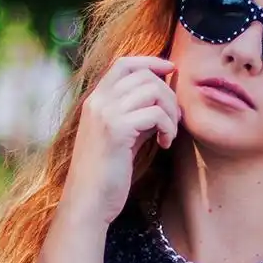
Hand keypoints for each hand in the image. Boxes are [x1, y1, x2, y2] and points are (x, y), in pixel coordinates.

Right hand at [59, 55, 178, 227]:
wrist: (88, 201)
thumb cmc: (107, 174)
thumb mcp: (122, 136)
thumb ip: (137, 114)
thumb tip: (164, 98)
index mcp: (96, 100)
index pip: (124, 63)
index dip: (150, 61)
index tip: (170, 69)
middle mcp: (98, 101)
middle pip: (144, 75)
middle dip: (168, 94)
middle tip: (174, 120)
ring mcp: (105, 113)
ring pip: (153, 90)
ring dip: (171, 111)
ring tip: (169, 134)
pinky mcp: (116, 130)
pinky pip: (156, 113)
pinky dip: (168, 127)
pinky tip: (164, 144)